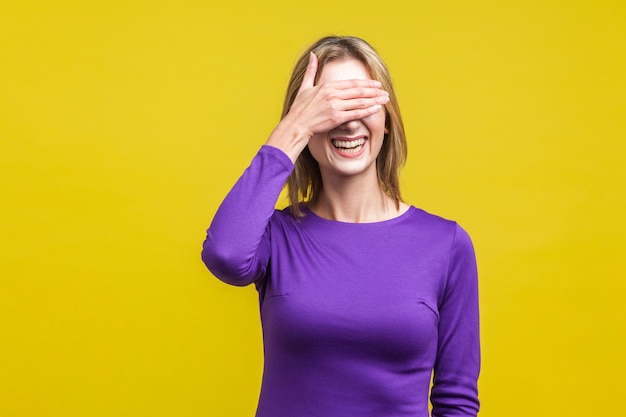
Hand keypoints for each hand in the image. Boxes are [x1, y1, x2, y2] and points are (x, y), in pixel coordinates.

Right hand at [267, 52, 388, 161]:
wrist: (296, 124)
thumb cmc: (299, 108)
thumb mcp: (305, 86)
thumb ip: (311, 70)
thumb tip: (312, 55)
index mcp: (327, 86)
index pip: (352, 83)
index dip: (366, 83)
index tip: (376, 84)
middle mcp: (332, 95)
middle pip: (358, 91)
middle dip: (374, 91)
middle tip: (385, 92)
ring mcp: (335, 106)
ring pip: (359, 102)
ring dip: (374, 100)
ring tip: (385, 99)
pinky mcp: (336, 118)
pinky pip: (355, 114)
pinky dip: (367, 111)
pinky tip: (376, 108)